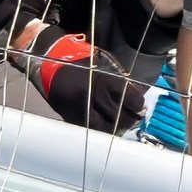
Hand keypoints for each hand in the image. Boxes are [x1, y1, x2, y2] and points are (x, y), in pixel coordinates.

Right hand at [29, 31, 157, 131]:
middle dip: (130, 119)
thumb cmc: (79, 61)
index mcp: (103, 79)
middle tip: (135, 118)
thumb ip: (118, 80)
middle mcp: (93, 95)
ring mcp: (81, 108)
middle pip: (118, 116)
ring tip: (121, 125)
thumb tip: (136, 95)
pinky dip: (100, 129)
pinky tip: (106, 125)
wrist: (50, 64)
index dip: (138, 105)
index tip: (141, 107)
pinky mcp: (71, 116)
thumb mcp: (102, 64)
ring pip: (104, 127)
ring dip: (115, 128)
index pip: (129, 98)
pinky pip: (90, 128)